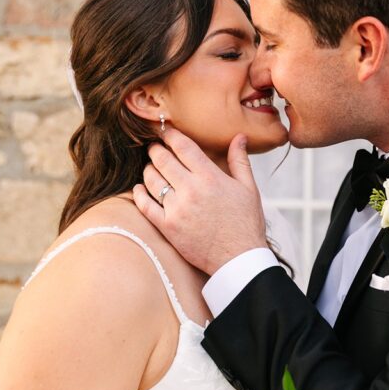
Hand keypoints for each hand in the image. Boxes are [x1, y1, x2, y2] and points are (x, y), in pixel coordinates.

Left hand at [133, 128, 268, 274]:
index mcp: (211, 177)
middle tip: (155, 147)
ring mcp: (177, 209)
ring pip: (151, 179)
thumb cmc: (246, 224)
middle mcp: (191, 190)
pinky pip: (144, 205)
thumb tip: (239, 137)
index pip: (183, 147)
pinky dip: (139, 193)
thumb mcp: (249, 189)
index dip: (171, 136)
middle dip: (156, 149)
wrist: (239, 258)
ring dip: (149, 170)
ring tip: (152, 168)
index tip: (166, 132)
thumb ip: (240, 161)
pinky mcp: (167, 227)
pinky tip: (140, 189)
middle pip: (163, 159)